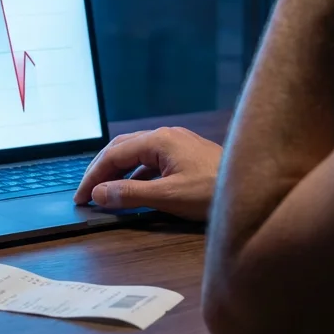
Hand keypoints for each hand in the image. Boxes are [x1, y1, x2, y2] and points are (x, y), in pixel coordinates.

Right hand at [72, 128, 222, 220]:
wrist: (252, 187)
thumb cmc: (214, 191)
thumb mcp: (168, 196)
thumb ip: (130, 194)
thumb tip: (99, 193)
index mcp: (159, 140)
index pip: (113, 154)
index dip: (93, 176)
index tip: (80, 197)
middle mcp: (166, 136)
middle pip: (122, 148)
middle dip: (101, 170)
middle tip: (86, 193)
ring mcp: (177, 144)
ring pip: (136, 154)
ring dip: (118, 173)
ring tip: (105, 193)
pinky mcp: (186, 156)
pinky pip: (151, 162)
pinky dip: (136, 175)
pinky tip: (134, 191)